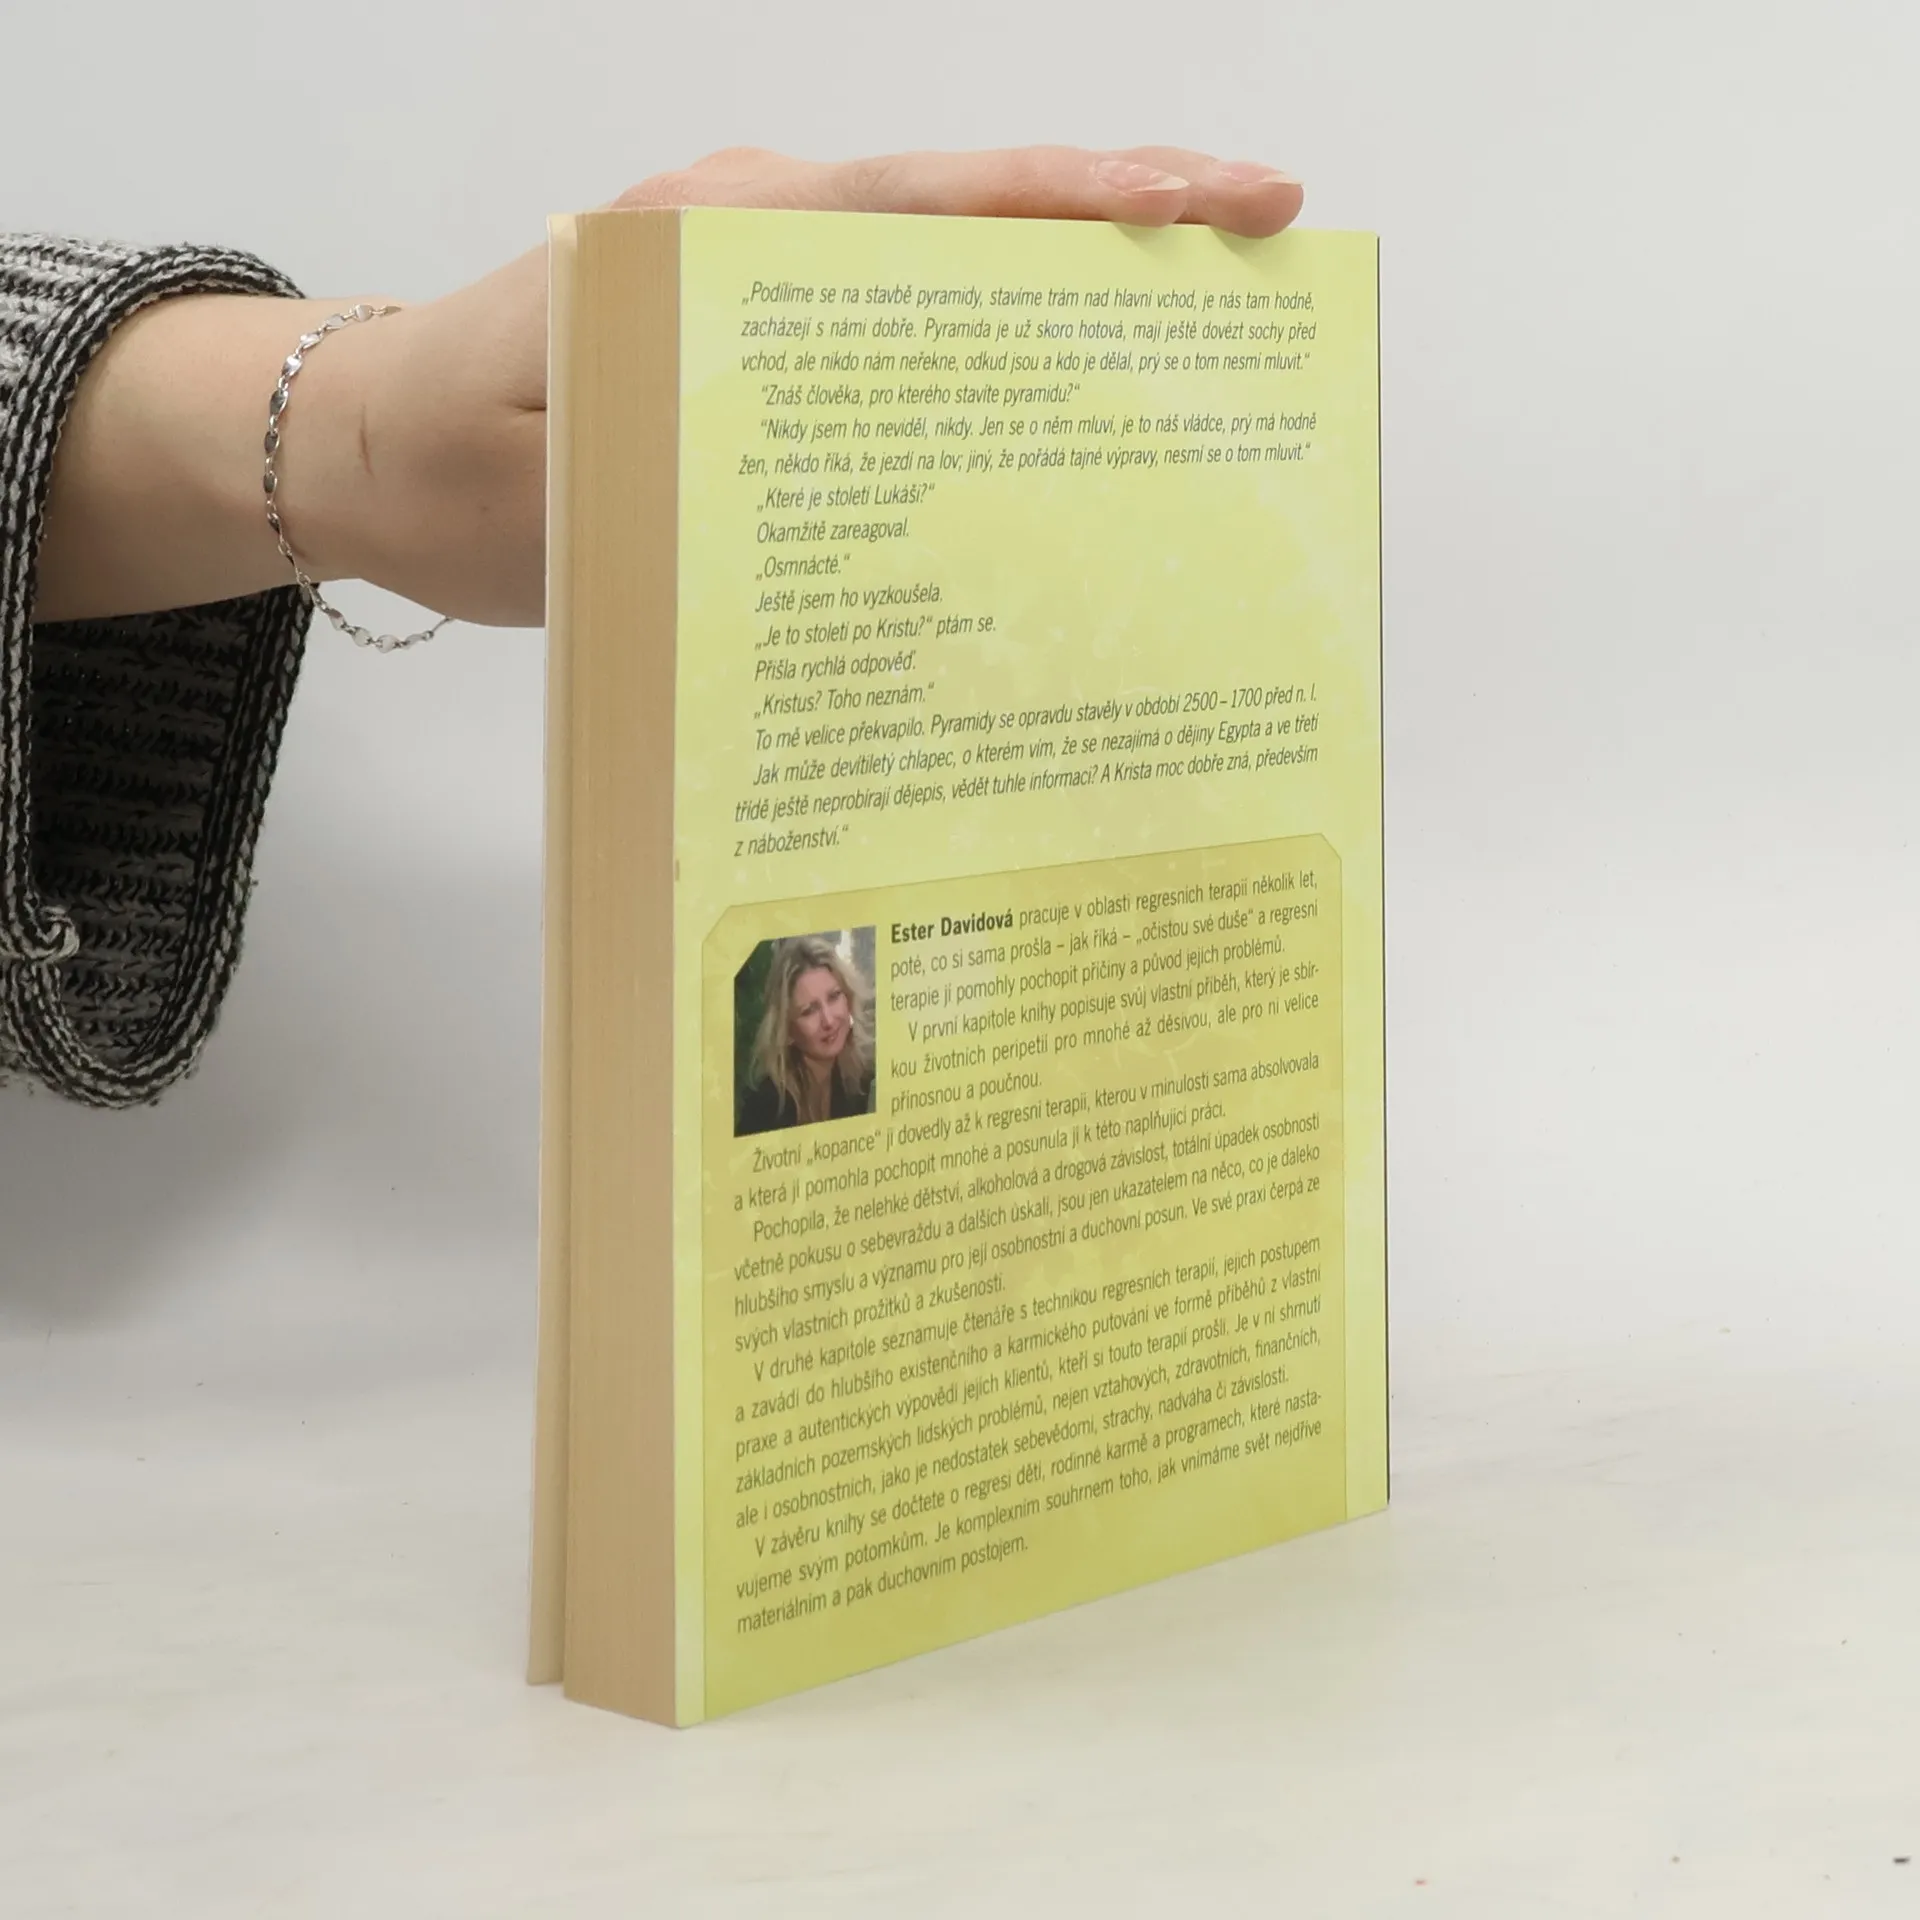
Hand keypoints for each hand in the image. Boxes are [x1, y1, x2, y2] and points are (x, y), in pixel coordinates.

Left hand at [34, 147, 1303, 627]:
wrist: (363, 451)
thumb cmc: (448, 464)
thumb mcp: (561, 481)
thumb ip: (695, 467)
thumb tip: (853, 499)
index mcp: (721, 241)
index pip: (937, 199)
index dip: (1086, 199)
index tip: (1218, 199)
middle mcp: (757, 237)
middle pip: (971, 211)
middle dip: (1123, 222)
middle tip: (1262, 244)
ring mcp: (760, 284)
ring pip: (944, 265)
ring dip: (1069, 286)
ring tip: (1196, 329)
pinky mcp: (755, 342)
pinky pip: (896, 326)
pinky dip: (987, 343)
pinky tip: (1051, 402)